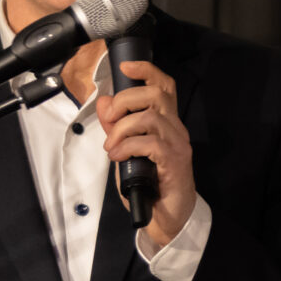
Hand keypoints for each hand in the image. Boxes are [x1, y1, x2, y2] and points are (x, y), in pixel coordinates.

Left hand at [95, 58, 196, 248]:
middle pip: (155, 95)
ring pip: (149, 118)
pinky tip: (117, 157)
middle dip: (123, 102)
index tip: (126, 66)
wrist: (167, 214)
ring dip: (121, 129)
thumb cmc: (148, 182)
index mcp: (165, 122)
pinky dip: (127, 147)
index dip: (147, 71)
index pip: (163, 86)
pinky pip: (149, 143)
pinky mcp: (175, 162)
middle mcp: (175, 128)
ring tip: (111, 147)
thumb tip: (103, 101)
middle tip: (109, 122)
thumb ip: (115, 126)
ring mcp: (177, 144)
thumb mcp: (125, 149)